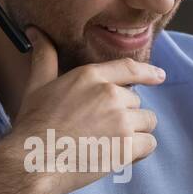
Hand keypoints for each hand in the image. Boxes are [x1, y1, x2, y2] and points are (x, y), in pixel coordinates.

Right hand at [5, 26, 162, 193]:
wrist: (34, 161)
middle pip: (136, 101)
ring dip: (135, 133)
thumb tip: (35, 32)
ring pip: (147, 122)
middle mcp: (110, 94)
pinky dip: (139, 151)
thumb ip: (45, 57)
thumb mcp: (37, 85)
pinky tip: (119, 156)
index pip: (130, 68)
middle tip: (101, 131)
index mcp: (91, 76)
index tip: (159, 76)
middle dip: (125, 115)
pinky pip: (149, 144)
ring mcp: (121, 120)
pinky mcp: (127, 146)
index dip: (148, 73)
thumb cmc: (33, 125)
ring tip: (111, 144)